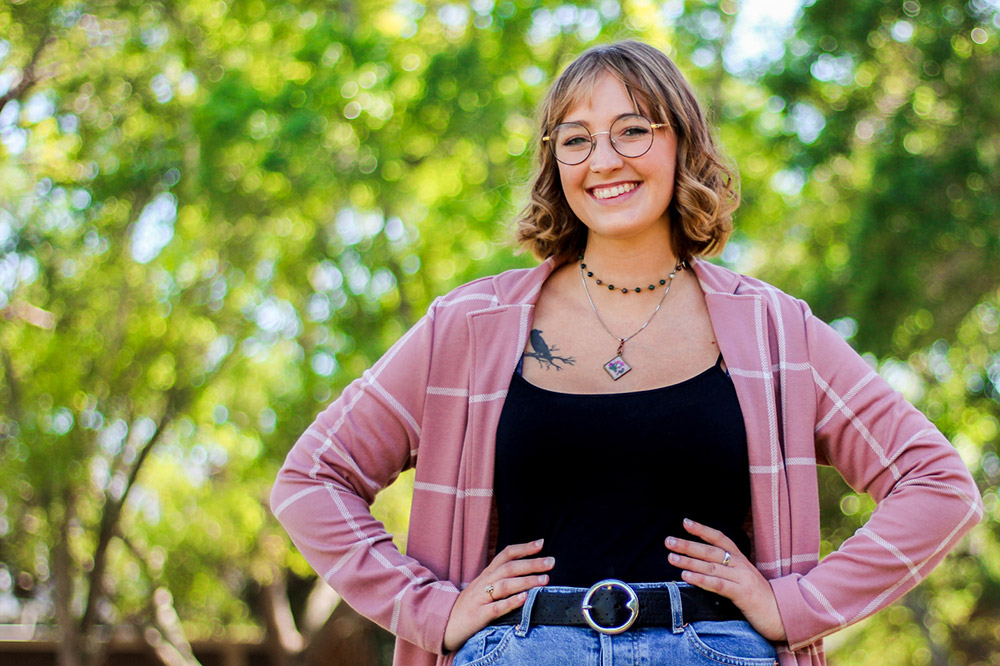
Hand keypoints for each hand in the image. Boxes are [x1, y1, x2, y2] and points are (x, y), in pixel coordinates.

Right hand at [443, 539, 553, 651]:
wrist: (444, 625)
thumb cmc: (469, 606)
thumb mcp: (483, 588)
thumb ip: (500, 579)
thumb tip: (527, 573)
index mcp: (486, 574)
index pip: (505, 555)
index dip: (523, 548)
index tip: (541, 543)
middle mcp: (483, 582)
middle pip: (509, 568)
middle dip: (531, 563)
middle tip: (551, 562)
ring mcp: (480, 598)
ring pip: (504, 585)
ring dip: (526, 581)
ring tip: (544, 580)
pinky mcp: (478, 616)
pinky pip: (496, 608)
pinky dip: (511, 602)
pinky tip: (525, 599)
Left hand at [665, 518, 785, 641]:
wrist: (784, 616)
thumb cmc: (760, 599)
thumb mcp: (743, 579)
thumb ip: (726, 570)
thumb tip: (700, 564)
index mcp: (741, 560)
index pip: (720, 539)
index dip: (703, 530)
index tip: (685, 522)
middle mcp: (741, 566)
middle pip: (711, 551)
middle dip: (688, 545)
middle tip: (668, 541)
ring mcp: (743, 579)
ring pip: (712, 567)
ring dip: (689, 561)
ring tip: (671, 557)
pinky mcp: (743, 595)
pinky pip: (719, 585)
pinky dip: (701, 579)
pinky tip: (686, 576)